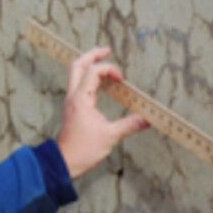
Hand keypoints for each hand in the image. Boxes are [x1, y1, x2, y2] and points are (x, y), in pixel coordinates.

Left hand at [56, 46, 148, 178]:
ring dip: (89, 64)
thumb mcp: (111, 136)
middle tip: (107, 49)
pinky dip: (88, 77)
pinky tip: (99, 82)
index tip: (121, 80)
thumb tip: (148, 119)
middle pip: (77, 64)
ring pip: (75, 73)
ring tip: (103, 61)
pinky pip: (78, 84)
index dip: (109, 69)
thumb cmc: (83, 150)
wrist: (64, 162)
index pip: (93, 72)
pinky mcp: (72, 108)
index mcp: (81, 99)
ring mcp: (71, 101)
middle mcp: (73, 96)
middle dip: (92, 54)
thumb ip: (130, 124)